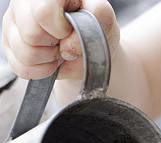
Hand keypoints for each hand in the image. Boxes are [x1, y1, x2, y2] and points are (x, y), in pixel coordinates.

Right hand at [2, 0, 117, 81]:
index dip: (60, 29)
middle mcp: (24, 1)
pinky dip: (41, 71)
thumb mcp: (104, 17)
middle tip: (64, 43)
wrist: (88, 45)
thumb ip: (94, 21)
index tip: (69, 30)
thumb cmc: (94, 27)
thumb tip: (68, 47)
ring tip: (58, 51)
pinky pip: (21, 67)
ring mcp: (14, 21)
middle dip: (54, 46)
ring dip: (48, 60)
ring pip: (25, 53)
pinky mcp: (9, 43)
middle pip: (31, 34)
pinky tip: (50, 61)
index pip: (44, 12)